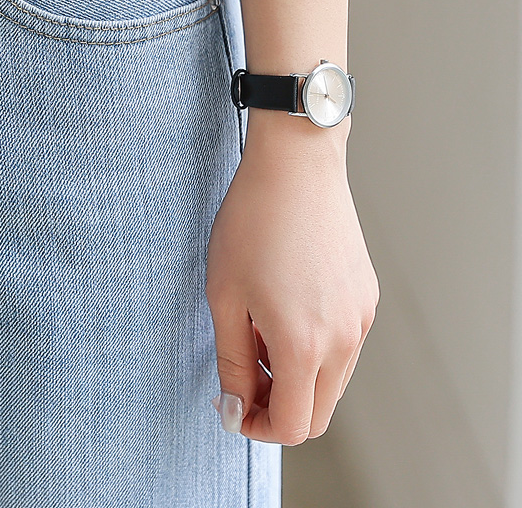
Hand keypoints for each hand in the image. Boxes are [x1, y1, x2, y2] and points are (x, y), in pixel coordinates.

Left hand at [205, 118, 378, 444]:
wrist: (296, 165)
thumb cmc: (252, 223)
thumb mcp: (225, 296)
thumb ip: (232, 362)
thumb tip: (237, 409)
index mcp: (305, 344)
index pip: (293, 427)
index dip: (256, 427)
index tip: (231, 404)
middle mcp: (344, 338)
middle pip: (318, 412)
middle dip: (277, 407)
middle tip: (241, 374)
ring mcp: (362, 316)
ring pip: (332, 380)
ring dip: (295, 376)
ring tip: (257, 331)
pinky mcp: (367, 296)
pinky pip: (344, 344)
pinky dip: (314, 348)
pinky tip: (283, 309)